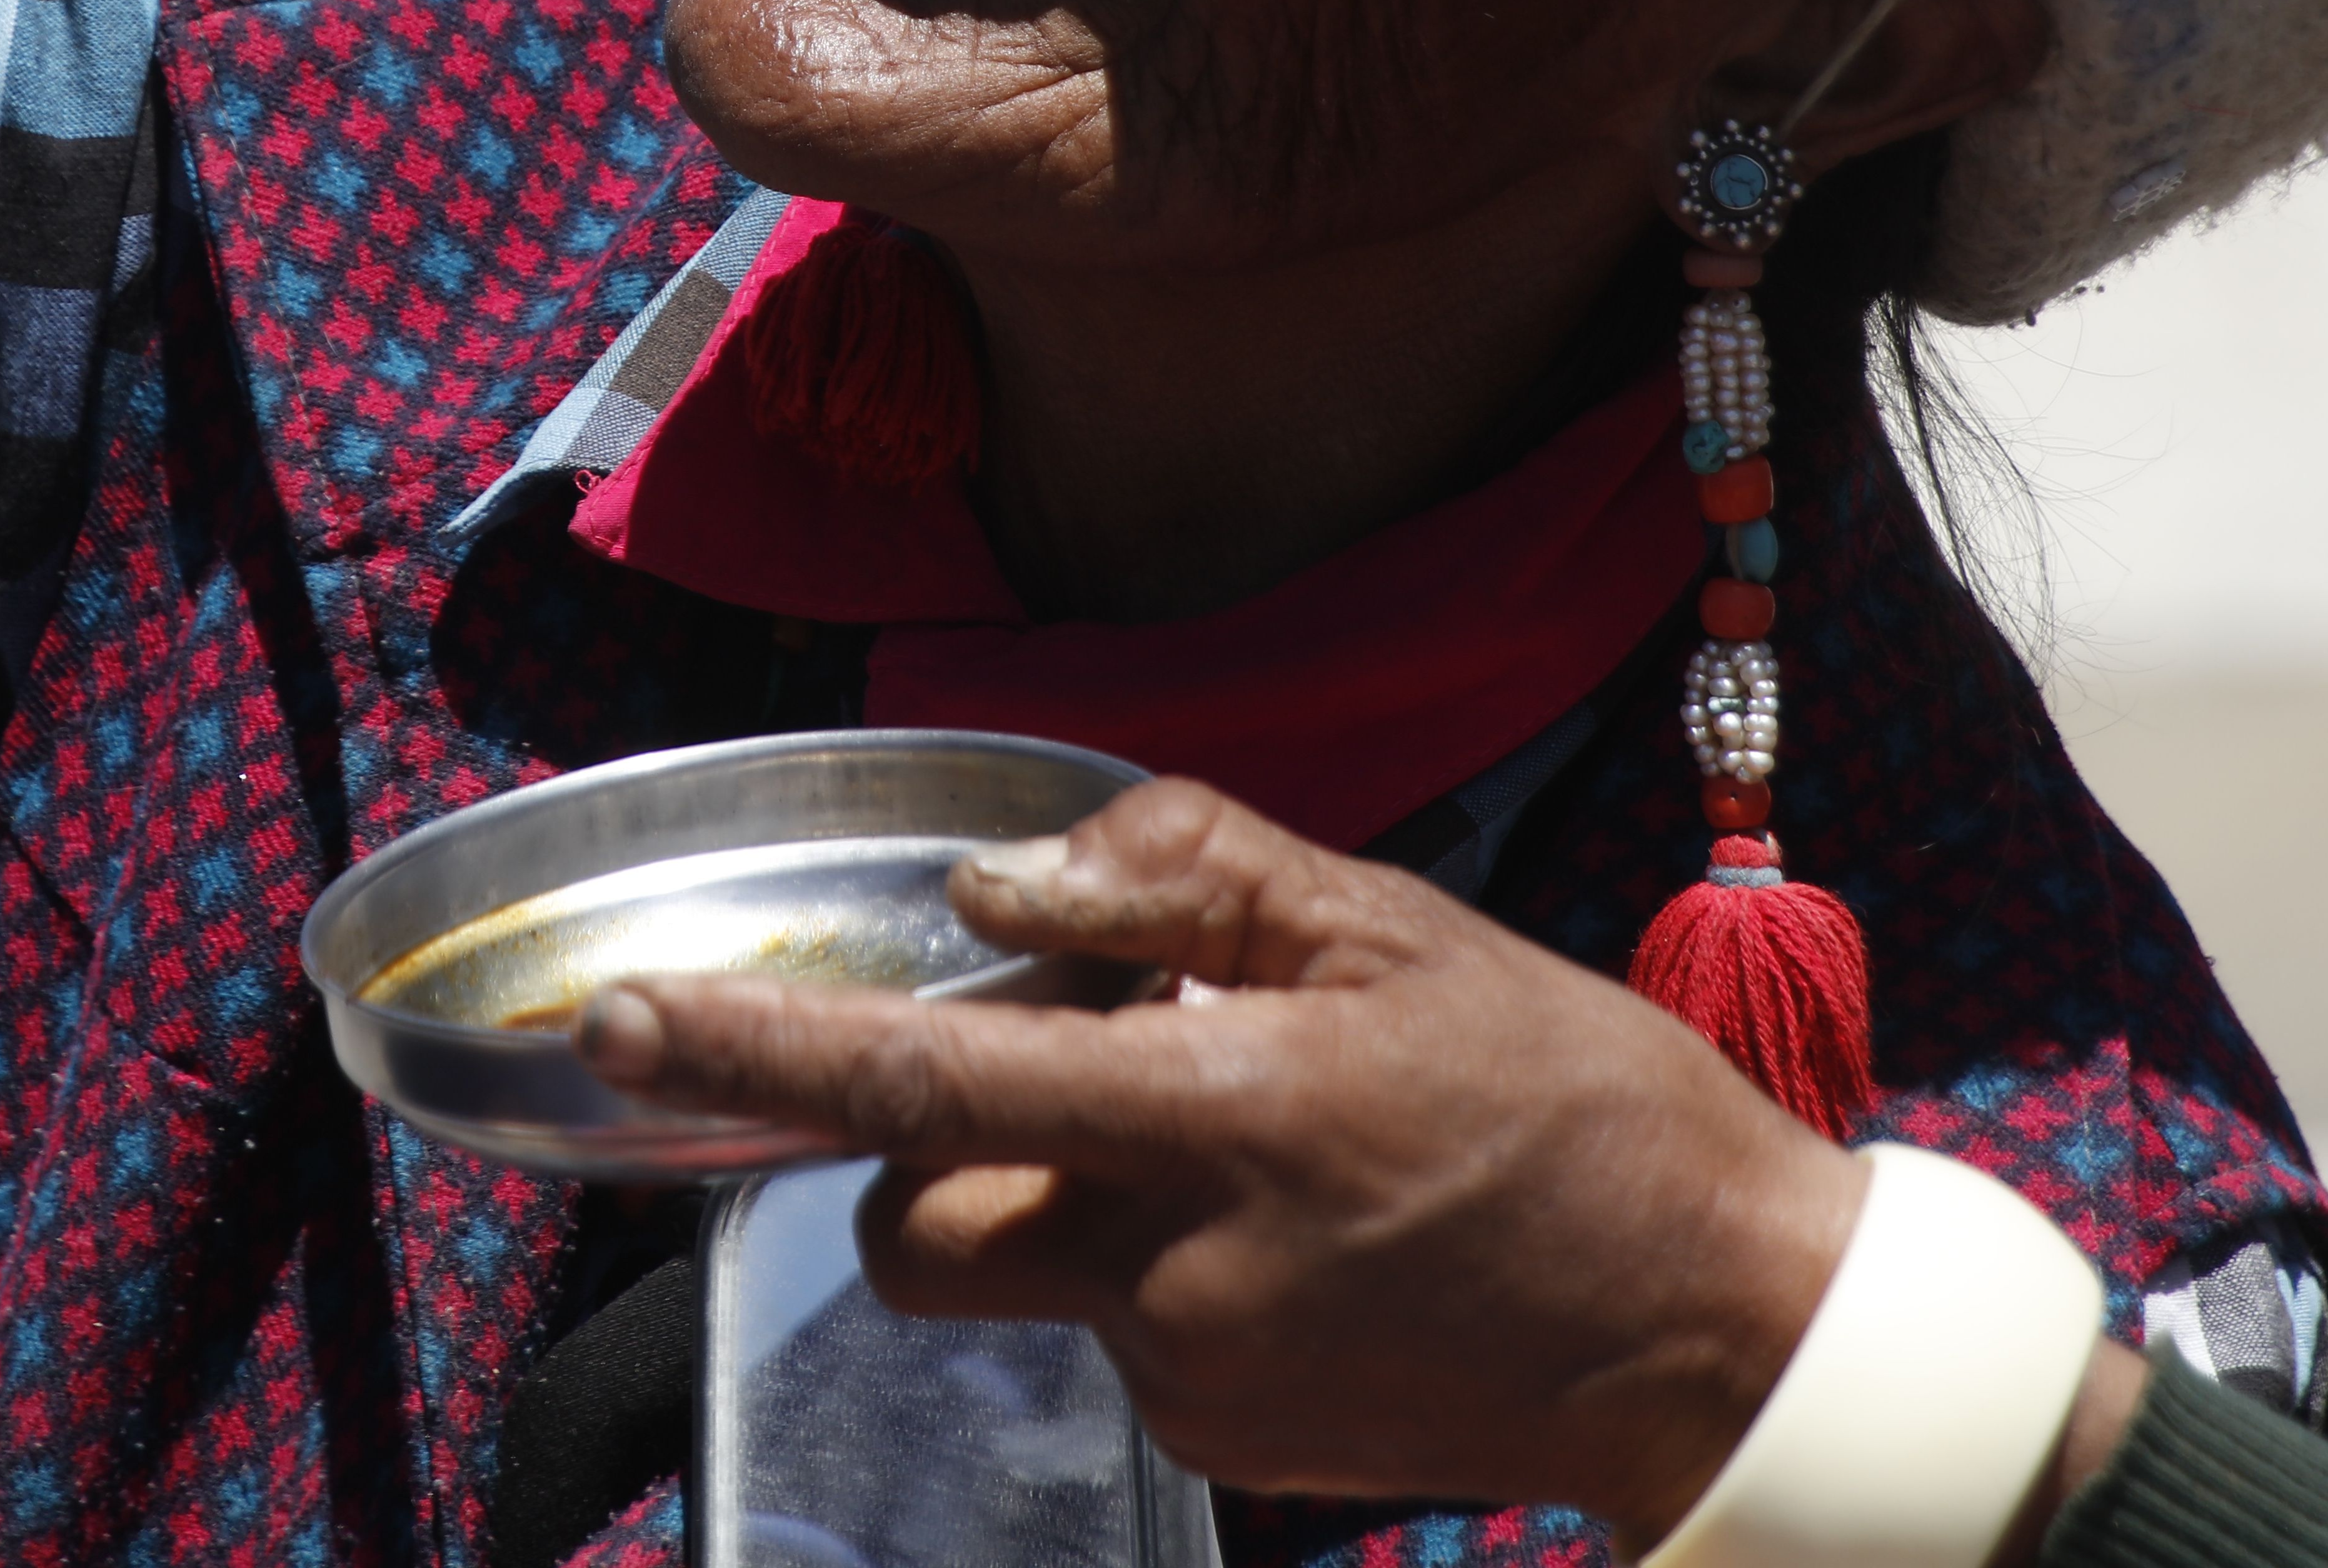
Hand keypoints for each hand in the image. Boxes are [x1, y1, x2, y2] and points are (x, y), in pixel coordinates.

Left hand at [575, 779, 1866, 1541]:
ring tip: (1217, 1133)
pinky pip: (1105, 1332)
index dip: (755, 1049)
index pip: (928, 1082)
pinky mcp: (1225, 1448)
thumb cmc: (1559, 1095)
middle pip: (912, 1215)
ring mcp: (1196, 1378)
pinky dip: (1139, 1258)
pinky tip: (1275, 1222)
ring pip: (1012, 1268)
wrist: (1710, 1332)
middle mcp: (1179, 1269)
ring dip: (1050, 1190)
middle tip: (1055, 1055)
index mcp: (1219, 1116)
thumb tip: (1000, 894)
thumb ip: (1180, 879)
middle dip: (916, 1140)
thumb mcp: (1388, 924)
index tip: (617, 1015)